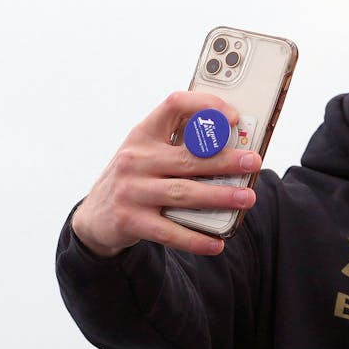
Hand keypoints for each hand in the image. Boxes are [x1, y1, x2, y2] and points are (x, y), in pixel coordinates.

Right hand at [71, 91, 261, 257]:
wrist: (95, 216)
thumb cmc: (134, 179)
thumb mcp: (147, 153)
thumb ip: (179, 145)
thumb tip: (231, 147)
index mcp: (143, 134)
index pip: (174, 105)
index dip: (205, 106)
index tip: (232, 117)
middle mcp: (135, 159)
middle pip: (188, 157)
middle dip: (226, 160)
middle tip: (253, 162)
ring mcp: (132, 191)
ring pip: (184, 193)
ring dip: (219, 196)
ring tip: (246, 198)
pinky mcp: (131, 221)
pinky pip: (170, 232)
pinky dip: (196, 239)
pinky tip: (217, 242)